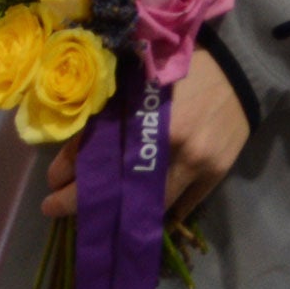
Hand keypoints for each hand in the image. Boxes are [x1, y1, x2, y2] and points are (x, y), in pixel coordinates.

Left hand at [41, 47, 250, 221]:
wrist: (239, 67)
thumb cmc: (179, 68)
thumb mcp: (135, 79)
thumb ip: (108, 111)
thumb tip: (75, 150)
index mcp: (139, 109)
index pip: (92, 149)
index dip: (68, 170)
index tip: (51, 184)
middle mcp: (164, 139)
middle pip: (117, 183)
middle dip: (83, 201)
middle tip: (55, 209)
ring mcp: (193, 160)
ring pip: (148, 203)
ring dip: (121, 215)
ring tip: (98, 221)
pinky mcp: (214, 172)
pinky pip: (182, 207)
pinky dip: (159, 215)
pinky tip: (140, 220)